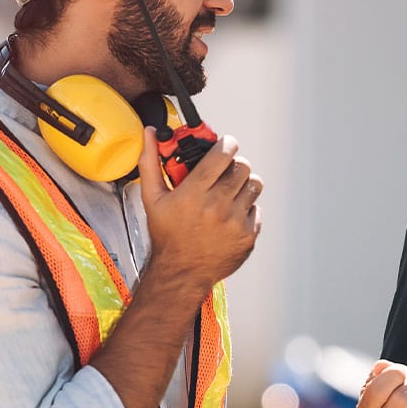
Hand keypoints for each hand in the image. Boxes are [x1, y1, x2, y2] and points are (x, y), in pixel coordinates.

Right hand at [138, 127, 262, 289]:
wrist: (181, 273)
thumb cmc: (167, 236)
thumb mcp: (152, 199)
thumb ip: (150, 163)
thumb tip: (150, 135)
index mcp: (194, 193)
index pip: (223, 154)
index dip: (227, 144)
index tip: (225, 146)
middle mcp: (217, 206)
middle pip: (242, 167)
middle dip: (233, 165)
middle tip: (224, 173)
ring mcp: (235, 222)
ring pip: (254, 185)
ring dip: (243, 185)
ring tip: (228, 193)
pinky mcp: (248, 235)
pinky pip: (256, 209)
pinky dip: (246, 209)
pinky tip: (230, 216)